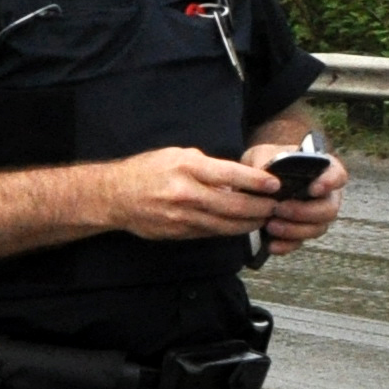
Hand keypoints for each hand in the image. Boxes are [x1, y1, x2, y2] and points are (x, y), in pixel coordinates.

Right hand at [101, 144, 281, 241]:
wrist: (114, 197)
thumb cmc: (146, 171)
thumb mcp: (176, 155)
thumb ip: (207, 166)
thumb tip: (237, 179)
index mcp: (187, 167)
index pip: (232, 175)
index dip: (258, 181)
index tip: (274, 184)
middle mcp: (186, 193)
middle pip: (235, 206)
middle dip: (260, 207)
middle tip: (274, 206)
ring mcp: (182, 216)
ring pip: (226, 224)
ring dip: (249, 223)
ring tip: (262, 218)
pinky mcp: (179, 232)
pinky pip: (211, 232)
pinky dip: (228, 229)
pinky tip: (237, 225)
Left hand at [247, 136, 347, 253]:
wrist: (255, 178)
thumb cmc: (266, 160)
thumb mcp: (263, 154)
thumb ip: (266, 162)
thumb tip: (264, 177)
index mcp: (324, 171)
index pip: (338, 175)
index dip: (329, 183)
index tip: (314, 189)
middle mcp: (326, 195)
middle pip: (329, 209)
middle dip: (305, 211)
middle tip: (280, 209)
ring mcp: (316, 215)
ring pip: (317, 228)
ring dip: (295, 230)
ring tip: (270, 225)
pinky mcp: (300, 231)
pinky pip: (300, 242)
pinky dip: (287, 245)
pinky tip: (271, 245)